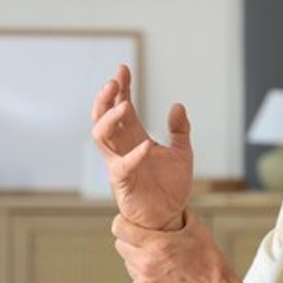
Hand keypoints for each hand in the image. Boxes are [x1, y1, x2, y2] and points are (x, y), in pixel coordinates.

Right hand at [92, 65, 192, 230]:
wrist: (169, 215)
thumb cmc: (171, 186)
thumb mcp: (181, 152)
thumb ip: (180, 130)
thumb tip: (177, 105)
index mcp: (134, 137)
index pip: (122, 107)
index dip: (121, 88)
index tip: (124, 68)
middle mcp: (122, 148)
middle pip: (103, 117)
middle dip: (106, 98)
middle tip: (114, 81)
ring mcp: (119, 163)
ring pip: (101, 136)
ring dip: (109, 119)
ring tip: (124, 104)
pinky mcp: (123, 183)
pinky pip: (121, 166)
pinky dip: (134, 155)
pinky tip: (147, 145)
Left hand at [112, 212, 234, 282]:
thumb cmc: (211, 266)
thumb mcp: (198, 232)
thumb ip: (181, 216)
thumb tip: (173, 206)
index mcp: (156, 245)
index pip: (119, 228)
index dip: (123, 222)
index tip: (130, 223)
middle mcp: (145, 264)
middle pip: (120, 246)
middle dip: (131, 241)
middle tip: (147, 241)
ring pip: (129, 265)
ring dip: (139, 260)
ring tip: (160, 260)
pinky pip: (137, 282)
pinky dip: (146, 278)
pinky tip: (165, 277)